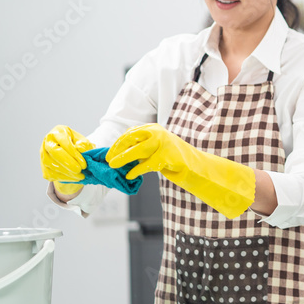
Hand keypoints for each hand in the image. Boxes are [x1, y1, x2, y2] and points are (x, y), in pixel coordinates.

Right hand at [40, 125, 94, 195]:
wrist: (69, 151)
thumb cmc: (77, 144)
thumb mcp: (83, 141)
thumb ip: (84, 145)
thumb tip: (81, 150)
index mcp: (58, 132)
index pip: (64, 142)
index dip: (74, 153)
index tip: (84, 163)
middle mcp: (47, 142)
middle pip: (54, 152)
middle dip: (67, 163)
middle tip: (79, 170)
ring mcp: (43, 154)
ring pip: (50, 164)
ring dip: (66, 172)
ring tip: (80, 176)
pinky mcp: (43, 166)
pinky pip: (50, 173)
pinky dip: (63, 178)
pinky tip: (74, 178)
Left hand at [107, 123, 254, 218]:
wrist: (195, 165)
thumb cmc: (171, 158)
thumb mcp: (155, 148)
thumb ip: (140, 147)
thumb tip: (118, 153)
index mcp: (154, 128)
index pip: (131, 133)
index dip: (118, 143)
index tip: (110, 152)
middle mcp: (158, 132)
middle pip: (132, 138)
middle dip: (118, 149)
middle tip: (108, 159)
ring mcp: (163, 143)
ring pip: (138, 149)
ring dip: (123, 158)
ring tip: (114, 165)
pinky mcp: (167, 156)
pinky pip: (147, 163)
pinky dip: (136, 169)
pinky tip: (130, 175)